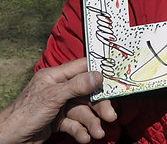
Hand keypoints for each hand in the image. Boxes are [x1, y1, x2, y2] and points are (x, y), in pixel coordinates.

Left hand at [0, 58, 116, 143]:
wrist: (7, 141)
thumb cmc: (24, 114)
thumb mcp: (53, 97)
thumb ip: (77, 85)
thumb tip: (99, 75)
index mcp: (55, 76)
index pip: (83, 68)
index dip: (99, 73)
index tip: (116, 79)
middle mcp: (58, 89)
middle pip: (86, 93)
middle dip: (99, 106)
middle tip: (110, 116)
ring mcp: (58, 105)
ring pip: (82, 110)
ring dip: (92, 122)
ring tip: (98, 133)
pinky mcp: (57, 121)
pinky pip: (74, 124)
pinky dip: (81, 131)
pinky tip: (85, 138)